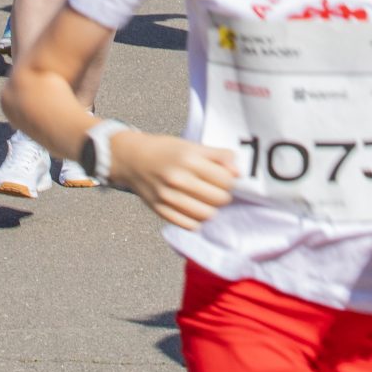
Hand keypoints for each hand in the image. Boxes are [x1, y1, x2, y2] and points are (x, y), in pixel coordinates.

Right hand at [104, 130, 236, 231]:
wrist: (132, 159)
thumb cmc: (166, 151)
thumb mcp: (192, 146)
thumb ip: (218, 156)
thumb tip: (238, 173)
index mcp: (188, 159)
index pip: (225, 179)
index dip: (230, 179)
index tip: (225, 177)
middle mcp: (178, 178)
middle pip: (219, 198)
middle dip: (223, 195)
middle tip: (217, 189)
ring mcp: (168, 197)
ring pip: (207, 214)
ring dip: (212, 209)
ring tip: (207, 200)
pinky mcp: (160, 210)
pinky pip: (190, 225)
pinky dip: (197, 220)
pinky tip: (194, 210)